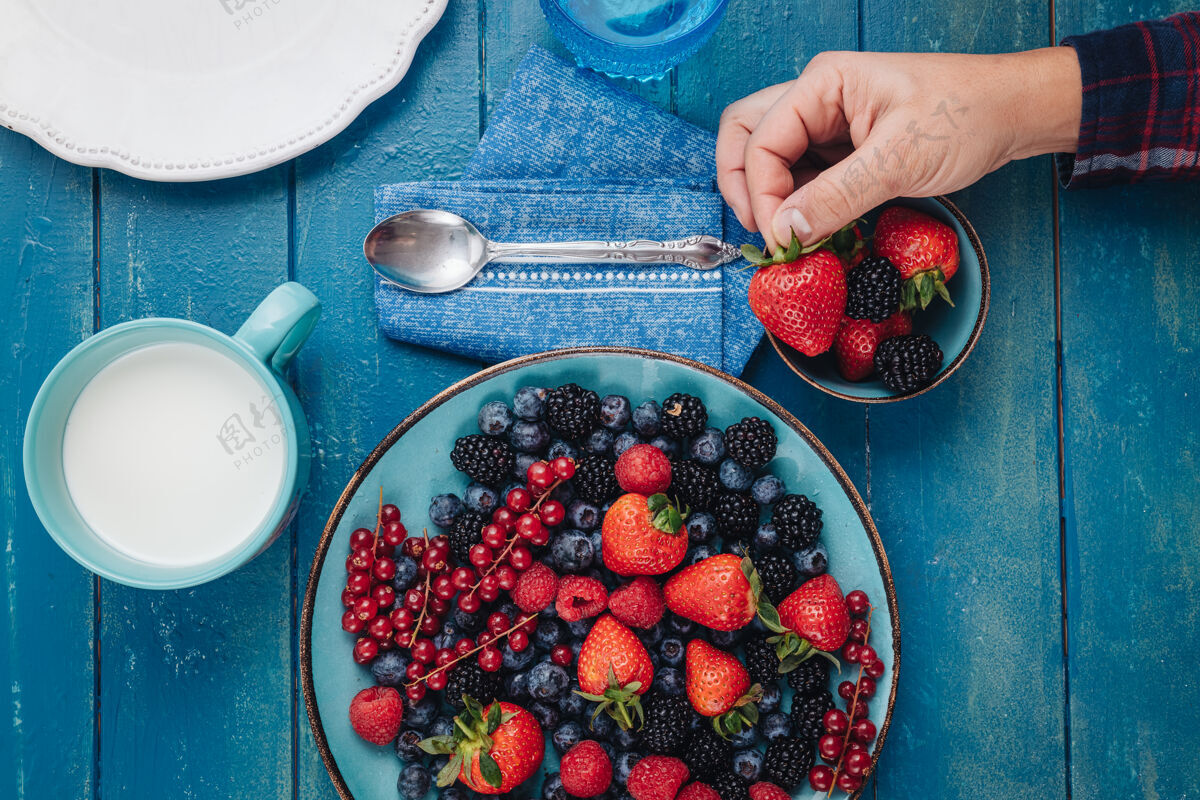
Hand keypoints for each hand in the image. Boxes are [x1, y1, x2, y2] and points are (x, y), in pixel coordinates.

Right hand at [716, 48, 1081, 251]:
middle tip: (763, 232)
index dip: (762, 194)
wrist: (1012, 114)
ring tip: (787, 237)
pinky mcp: (843, 149)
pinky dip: (798, 205)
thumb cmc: (965, 117)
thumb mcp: (899, 160)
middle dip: (743, 185)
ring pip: (768, 157)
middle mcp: (816, 98)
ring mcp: (827, 123)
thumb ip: (837, 198)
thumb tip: (785, 234)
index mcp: (823, 83)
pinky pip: (801, 176)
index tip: (781, 239)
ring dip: (769, 198)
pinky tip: (812, 231)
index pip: (761, 140)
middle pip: (745, 135)